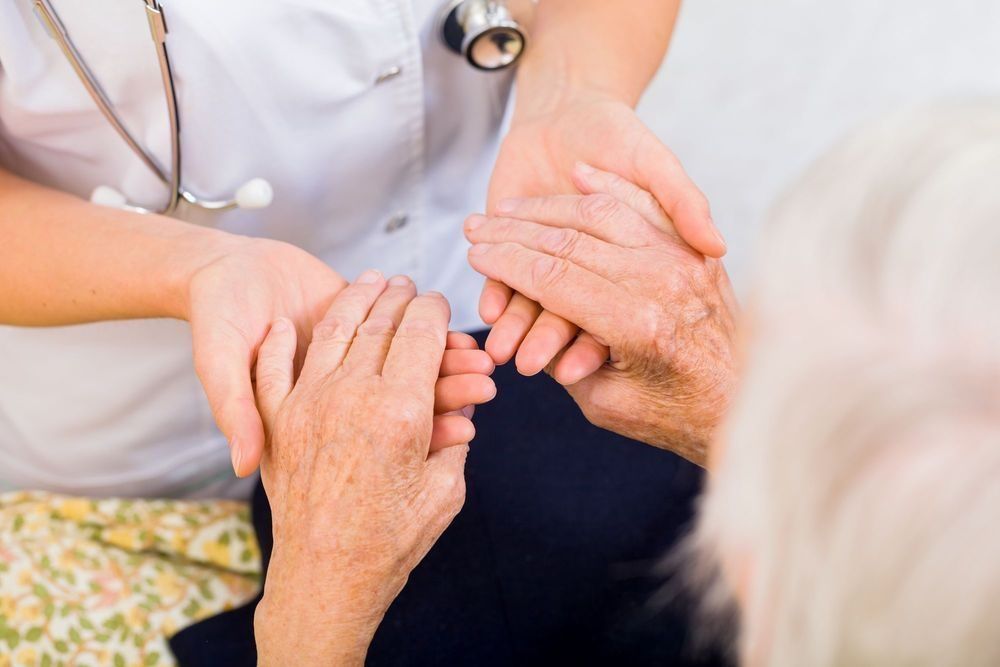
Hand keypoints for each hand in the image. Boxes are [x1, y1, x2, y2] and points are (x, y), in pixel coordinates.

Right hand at [186, 238, 494, 477]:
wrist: (223, 275)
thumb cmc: (217, 322)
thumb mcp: (218, 367)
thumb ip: (237, 411)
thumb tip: (243, 466)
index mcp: (316, 409)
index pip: (380, 419)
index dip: (423, 417)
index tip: (465, 418)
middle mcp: (342, 394)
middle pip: (402, 399)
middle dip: (447, 392)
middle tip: (489, 386)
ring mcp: (356, 367)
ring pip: (410, 373)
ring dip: (447, 366)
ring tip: (482, 363)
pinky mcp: (367, 337)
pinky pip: (406, 347)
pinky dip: (435, 343)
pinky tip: (462, 343)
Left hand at [253, 278, 492, 664]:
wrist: (327, 576)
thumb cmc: (393, 541)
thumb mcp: (444, 491)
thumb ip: (453, 441)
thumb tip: (460, 409)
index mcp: (402, 410)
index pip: (422, 334)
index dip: (435, 311)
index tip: (440, 302)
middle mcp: (354, 396)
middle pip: (380, 323)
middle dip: (399, 296)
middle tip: (407, 282)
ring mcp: (309, 403)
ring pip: (334, 330)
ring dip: (354, 299)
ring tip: (368, 281)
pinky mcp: (278, 420)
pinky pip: (274, 366)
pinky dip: (280, 341)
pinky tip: (287, 322)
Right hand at [467, 163, 736, 464]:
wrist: (751, 401)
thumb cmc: (676, 416)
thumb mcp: (610, 407)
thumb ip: (565, 362)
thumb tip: (530, 326)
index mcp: (638, 327)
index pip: (554, 280)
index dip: (507, 263)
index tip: (475, 255)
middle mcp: (662, 284)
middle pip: (570, 242)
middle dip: (514, 232)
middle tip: (474, 226)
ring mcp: (682, 262)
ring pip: (602, 215)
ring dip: (548, 208)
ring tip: (507, 208)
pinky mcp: (695, 252)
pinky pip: (647, 207)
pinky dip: (610, 187)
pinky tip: (579, 174)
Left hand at [482, 89, 723, 380]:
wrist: (563, 107)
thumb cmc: (618, 135)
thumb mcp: (658, 164)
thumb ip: (682, 202)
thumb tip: (717, 244)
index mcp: (634, 264)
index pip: (611, 307)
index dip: (591, 338)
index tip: (573, 368)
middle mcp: (593, 272)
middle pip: (571, 309)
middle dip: (547, 336)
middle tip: (524, 364)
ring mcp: (553, 267)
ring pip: (536, 302)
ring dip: (517, 325)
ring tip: (500, 351)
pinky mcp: (515, 256)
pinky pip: (506, 282)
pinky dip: (497, 294)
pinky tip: (486, 310)